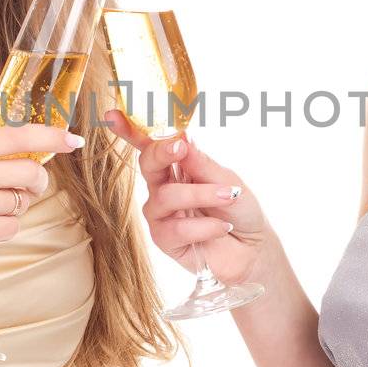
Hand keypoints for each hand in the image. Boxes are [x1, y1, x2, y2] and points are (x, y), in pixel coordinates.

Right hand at [0, 122, 84, 286]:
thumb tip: (32, 158)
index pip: (19, 137)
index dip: (51, 138)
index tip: (73, 140)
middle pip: (32, 173)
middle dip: (37, 183)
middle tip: (25, 189)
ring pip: (21, 204)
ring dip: (11, 209)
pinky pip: (11, 229)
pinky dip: (1, 230)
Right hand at [103, 109, 270, 286]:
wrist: (254, 250)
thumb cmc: (240, 210)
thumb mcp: (228, 180)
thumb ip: (202, 163)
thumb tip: (180, 138)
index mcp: (178, 167)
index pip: (151, 146)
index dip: (130, 130)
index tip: (113, 116)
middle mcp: (164, 188)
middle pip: (147, 165)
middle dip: (160, 154)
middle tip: (179, 148)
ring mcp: (162, 215)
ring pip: (166, 197)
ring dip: (200, 195)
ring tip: (229, 197)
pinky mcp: (165, 240)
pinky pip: (176, 228)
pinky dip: (205, 226)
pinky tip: (223, 227)